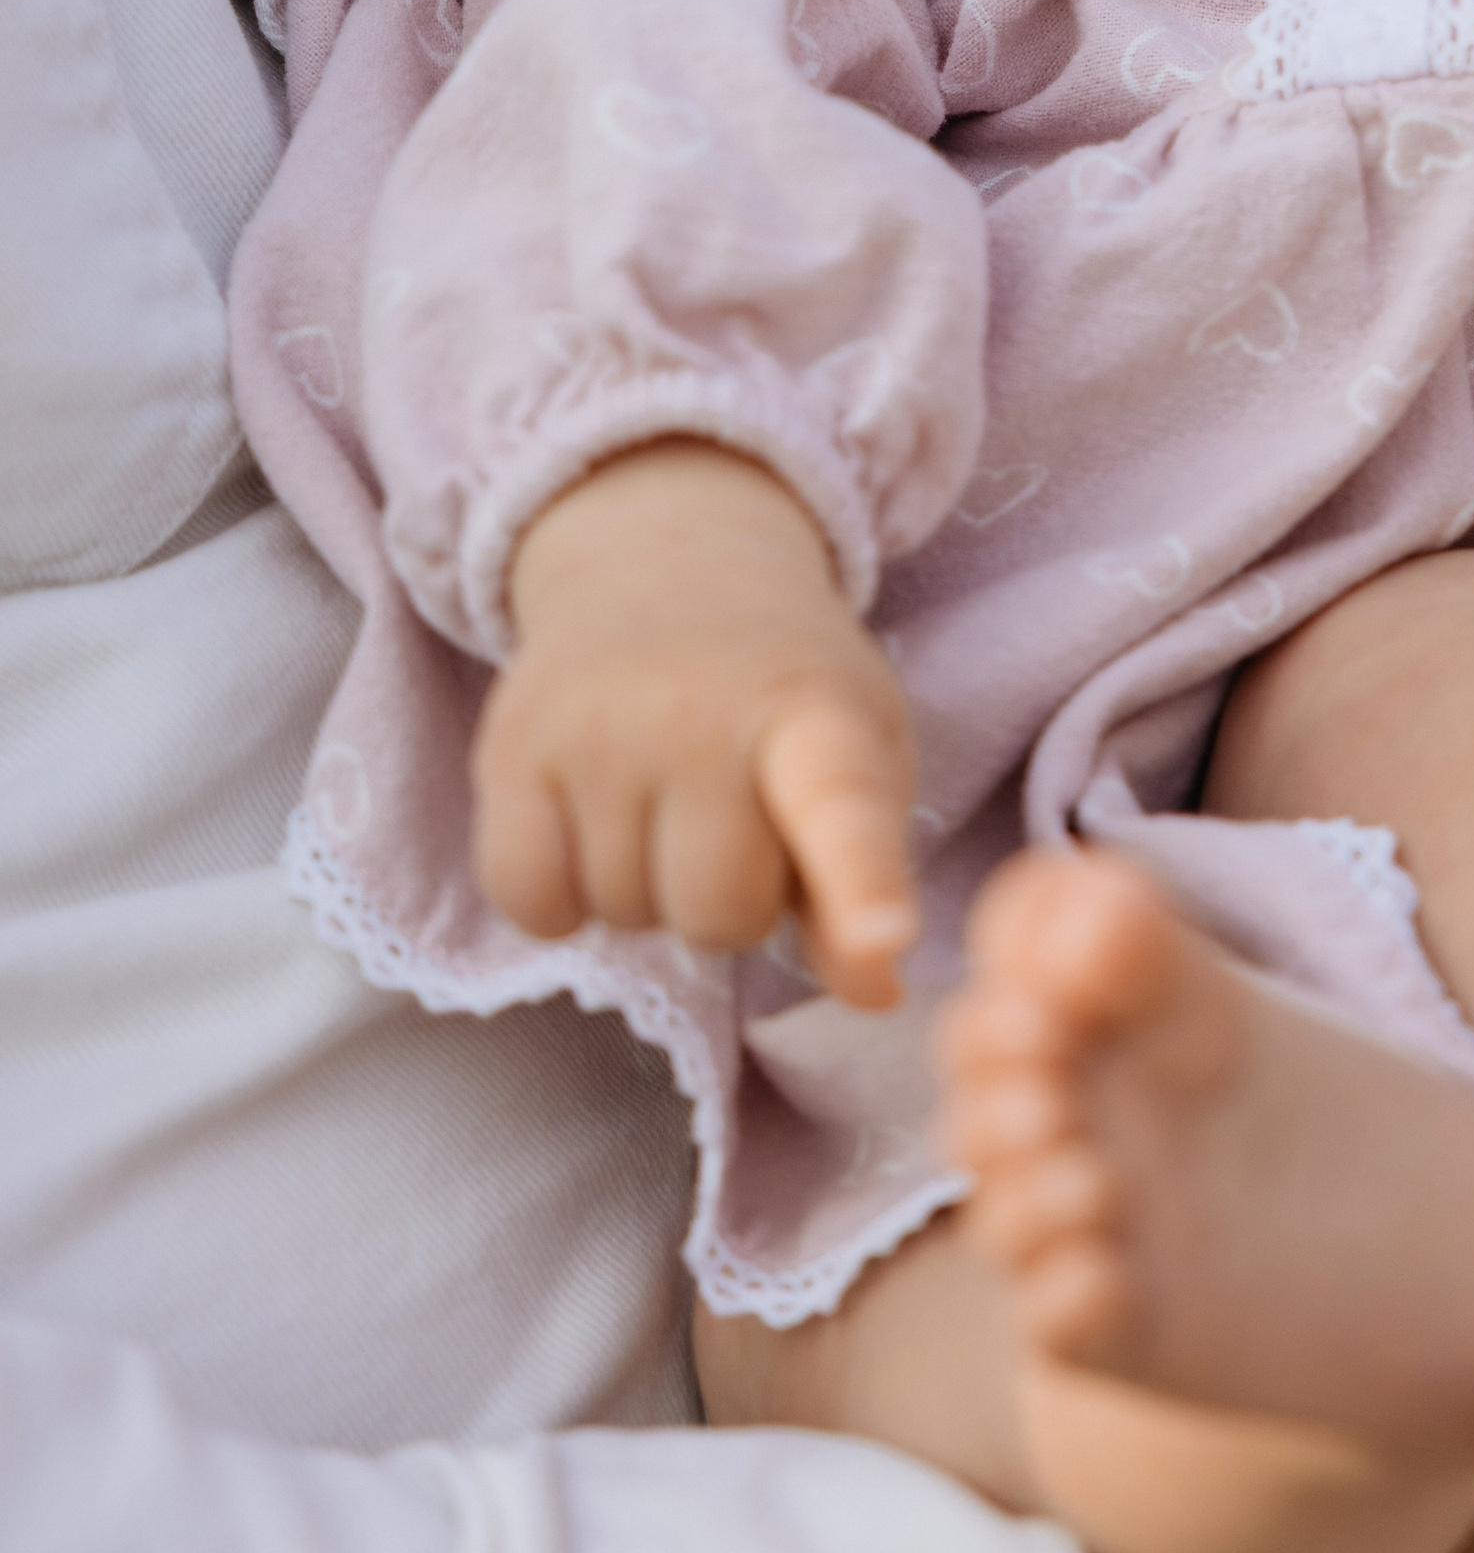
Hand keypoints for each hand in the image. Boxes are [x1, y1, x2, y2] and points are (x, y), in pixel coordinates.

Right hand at [474, 438, 919, 1002]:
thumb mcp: (859, 750)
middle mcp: (700, 711)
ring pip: (626, 915)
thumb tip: (876, 992)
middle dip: (733, 898)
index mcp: (815, 712)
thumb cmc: (780, 685)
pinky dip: (559, 897)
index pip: (840, 804)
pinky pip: (531, 903)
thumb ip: (868, 876)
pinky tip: (590, 826)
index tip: (885, 937)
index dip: (863, 884)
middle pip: (717, 913)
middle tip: (733, 817)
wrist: (665, 560)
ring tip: (663, 801)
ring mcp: (595, 726)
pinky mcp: (509, 746)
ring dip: (649, 890)